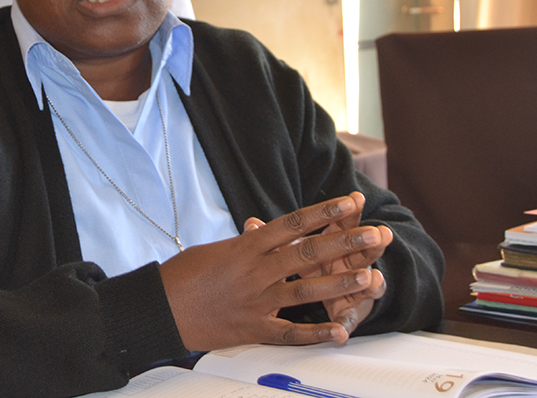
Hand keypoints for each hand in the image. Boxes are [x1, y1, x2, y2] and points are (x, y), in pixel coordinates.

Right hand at [158, 194, 385, 351]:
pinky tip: (339, 332)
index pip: (292, 224)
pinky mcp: (251, 329)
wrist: (159, 307)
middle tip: (376, 236)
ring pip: (305, 291)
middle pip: (307, 254)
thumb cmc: (183, 275)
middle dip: (345, 243)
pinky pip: (289, 332)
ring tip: (370, 277)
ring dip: (340, 285)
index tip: (349, 203)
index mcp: (246, 246)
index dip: (323, 213)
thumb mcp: (216, 250)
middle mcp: (255, 271)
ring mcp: (255, 301)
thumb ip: (247, 244)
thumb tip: (265, 233)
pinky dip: (315, 333)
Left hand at [288, 191, 390, 335]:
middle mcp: (350, 265)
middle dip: (371, 244)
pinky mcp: (348, 313)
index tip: (356, 198)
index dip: (348, 213)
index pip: (343, 225)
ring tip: (373, 278)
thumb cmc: (308, 262)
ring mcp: (354, 288)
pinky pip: (347, 320)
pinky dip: (345, 324)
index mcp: (332, 245)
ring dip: (371, 282)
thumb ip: (276, 237)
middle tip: (381, 234)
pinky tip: (344, 332)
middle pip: (363, 253)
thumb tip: (250, 224)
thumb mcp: (291, 249)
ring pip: (366, 284)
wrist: (328, 291)